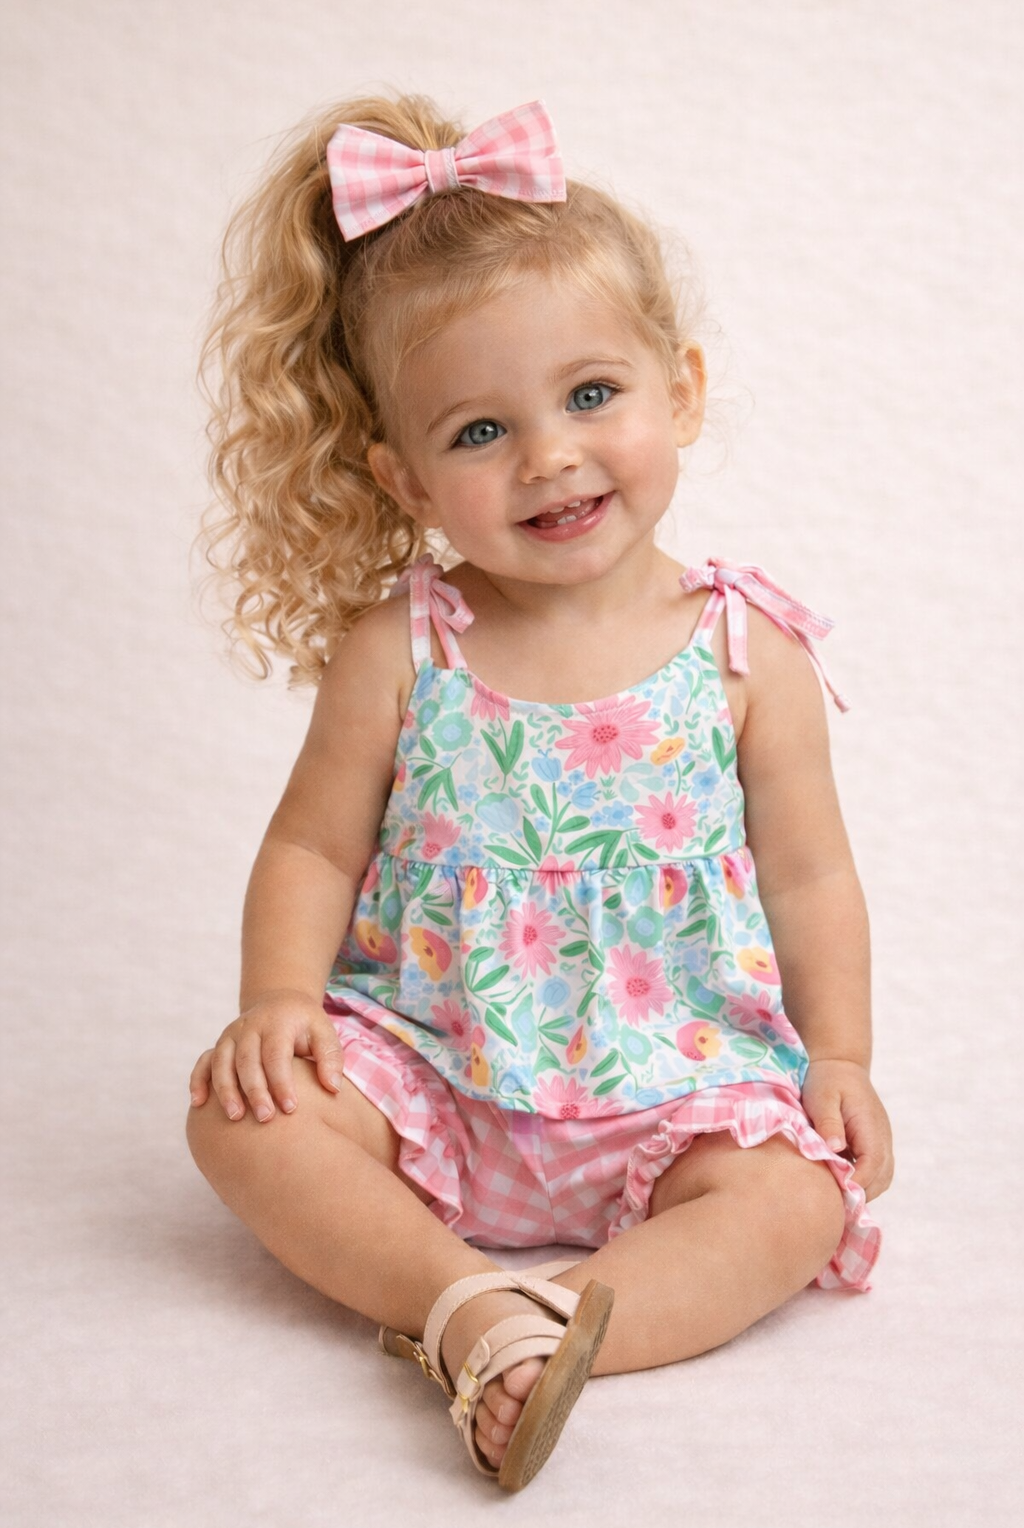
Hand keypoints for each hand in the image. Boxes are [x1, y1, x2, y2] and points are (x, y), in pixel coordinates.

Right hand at [188, 989, 344, 1122]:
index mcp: (277, 1023)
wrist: (280, 1002)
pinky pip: (203, 1062)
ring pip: (222, 1062)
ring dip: (226, 1090)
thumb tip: (333, 1088)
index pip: (276, 1054)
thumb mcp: (324, 1032)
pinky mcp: (219, 1045)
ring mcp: (230, 1035)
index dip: (281, 1082)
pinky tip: (199, 1104)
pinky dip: (198, 1081)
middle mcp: (249, 1027)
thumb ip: (331, 1058)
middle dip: (254, 1091)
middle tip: (265, 1118)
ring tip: (235, 1117)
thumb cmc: (305, 1025)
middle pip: (247, 1061)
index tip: (290, 1108)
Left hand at [800, 1059, 893, 1201]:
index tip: (837, 1193)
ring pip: (881, 1179)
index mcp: (871, 1126)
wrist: (839, 1066)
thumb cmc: (827, 1080)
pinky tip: (839, 1185)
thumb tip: (835, 1149)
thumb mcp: (823, 1097)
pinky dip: (861, 1183)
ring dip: (862, 1191)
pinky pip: (874, 1173)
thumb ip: (829, 1122)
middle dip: (860, 1194)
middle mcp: (882, 1138)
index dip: (857, 1183)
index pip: (874, 1163)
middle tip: (833, 1204)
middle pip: (882, 1178)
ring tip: (837, 1199)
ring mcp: (881, 1143)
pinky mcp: (873, 1146)